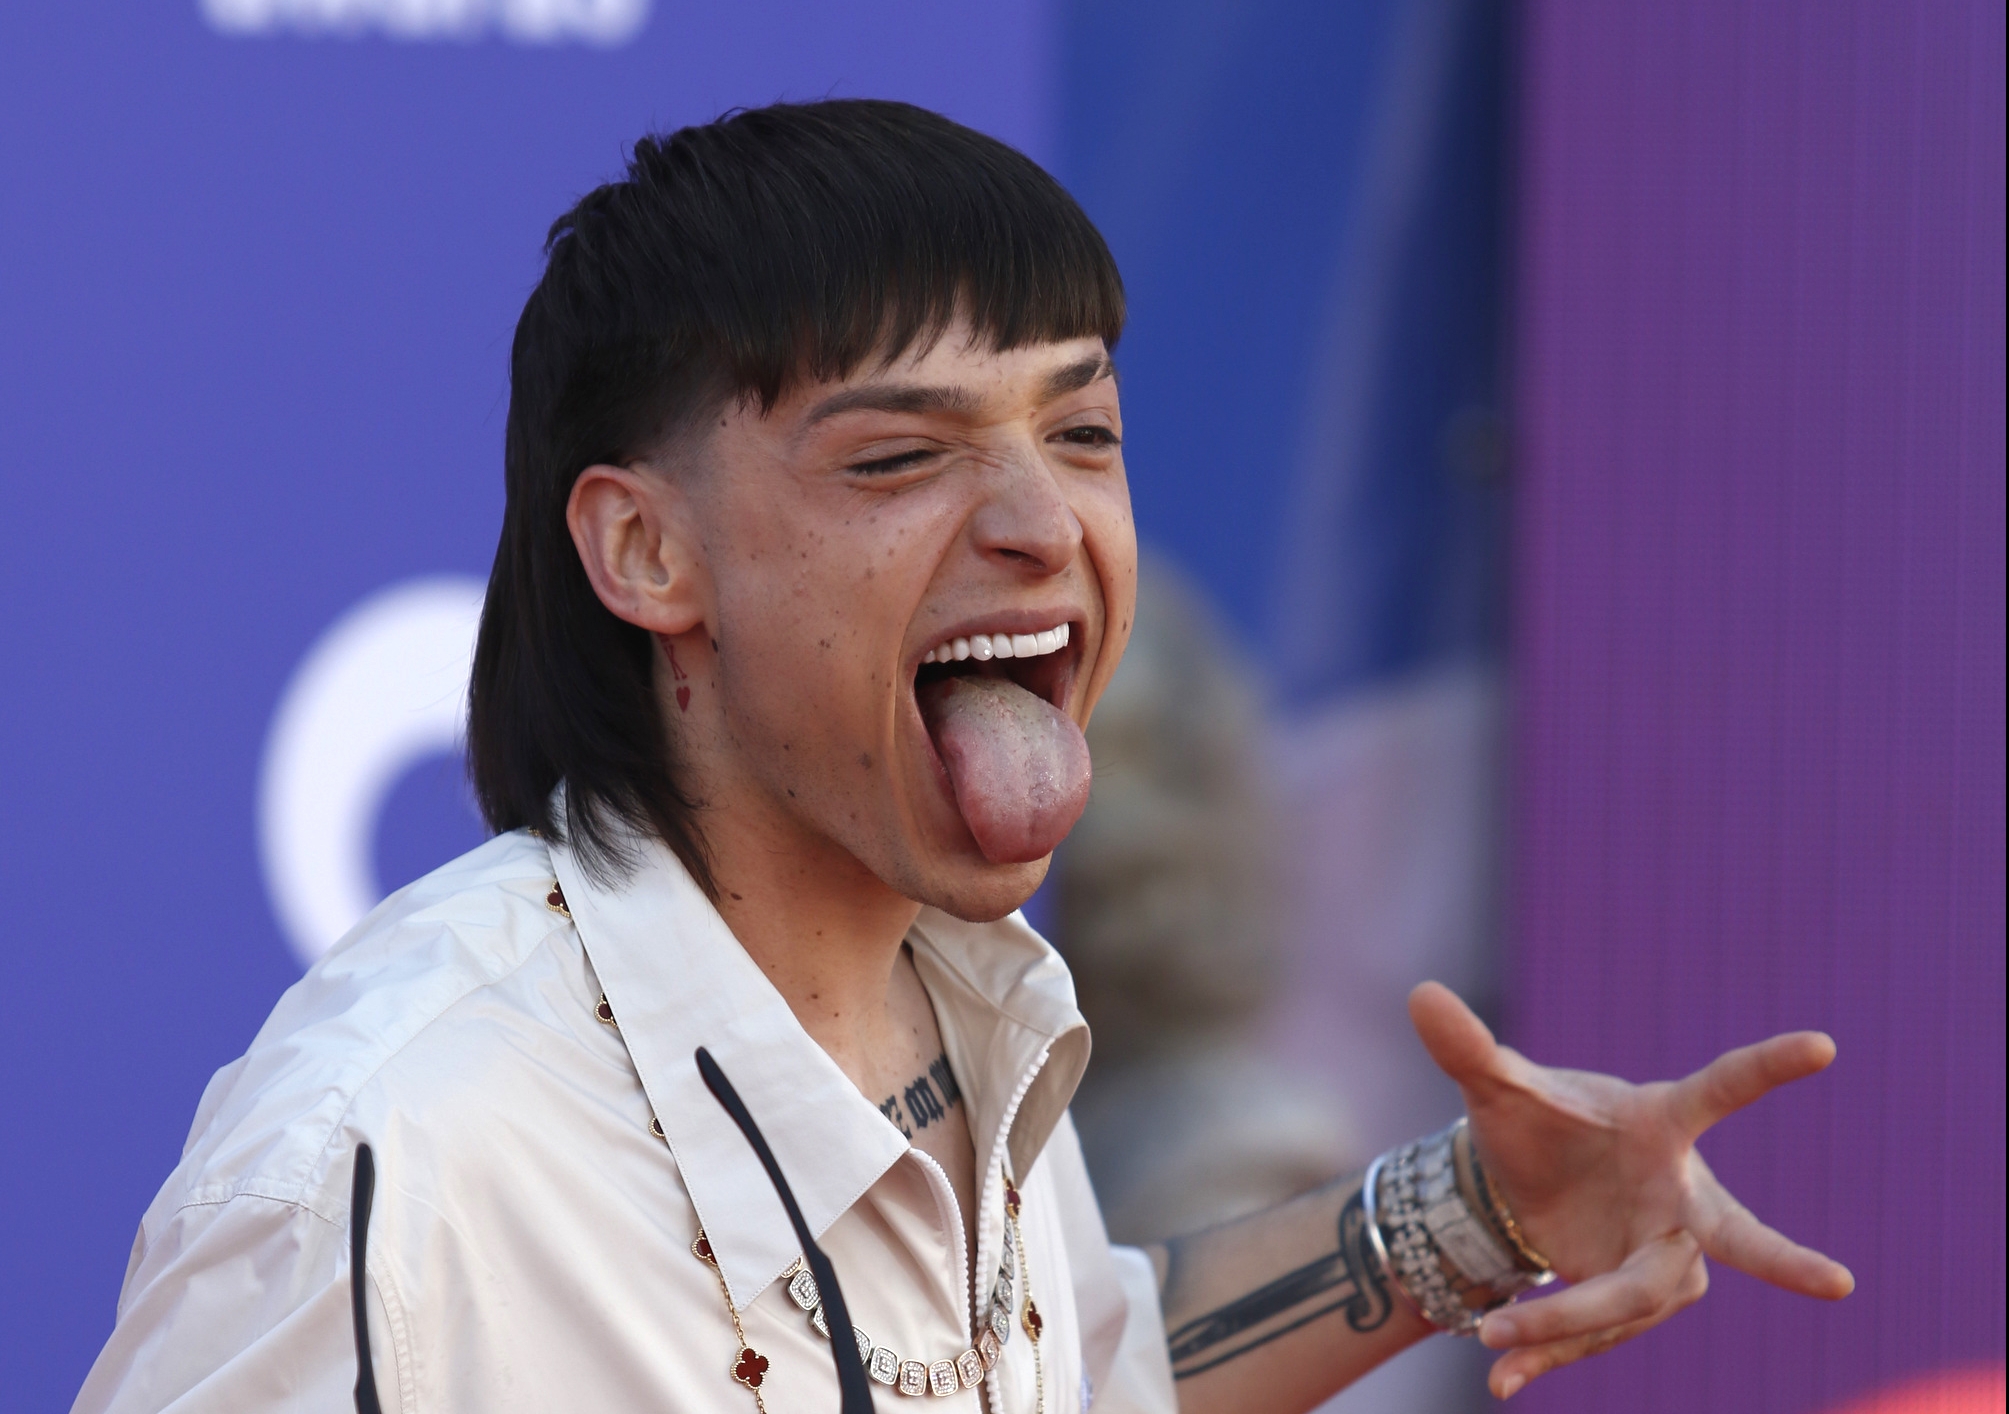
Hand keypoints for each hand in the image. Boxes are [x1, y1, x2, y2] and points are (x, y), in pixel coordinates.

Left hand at [1407, 981, 1854, 1398]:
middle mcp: (1680, 1194)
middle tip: (1837, 1280)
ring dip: (1567, 1320)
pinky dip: (1550, 1354)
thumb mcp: (1496, 1085)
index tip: (1823, 1044)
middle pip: (1730, 1235)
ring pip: (1634, 1300)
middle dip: (1781, 1259)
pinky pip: (1601, 1333)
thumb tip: (1419, 992)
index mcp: (1659, 1122)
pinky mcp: (1634, 1298)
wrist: (1528, 1181)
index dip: (1767, 1067)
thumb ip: (1466, 1046)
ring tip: (1494, 1335)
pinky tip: (1502, 1382)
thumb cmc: (1538, 1119)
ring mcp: (1665, 1253)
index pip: (1719, 1089)